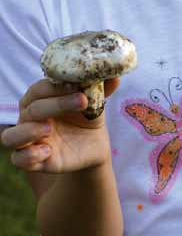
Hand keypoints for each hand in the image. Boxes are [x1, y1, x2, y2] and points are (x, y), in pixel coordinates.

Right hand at [1, 77, 118, 172]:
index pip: (40, 89)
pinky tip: (47, 152)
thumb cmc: (87, 116)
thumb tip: (116, 75)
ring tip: (48, 129)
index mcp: (40, 98)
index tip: (78, 85)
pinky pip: (18, 160)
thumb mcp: (96, 102)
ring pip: (11, 136)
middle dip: (56, 104)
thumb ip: (102, 88)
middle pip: (32, 109)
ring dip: (28, 131)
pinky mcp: (34, 160)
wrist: (93, 145)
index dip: (56, 87)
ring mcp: (29, 140)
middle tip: (81, 101)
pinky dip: (28, 156)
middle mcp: (29, 117)